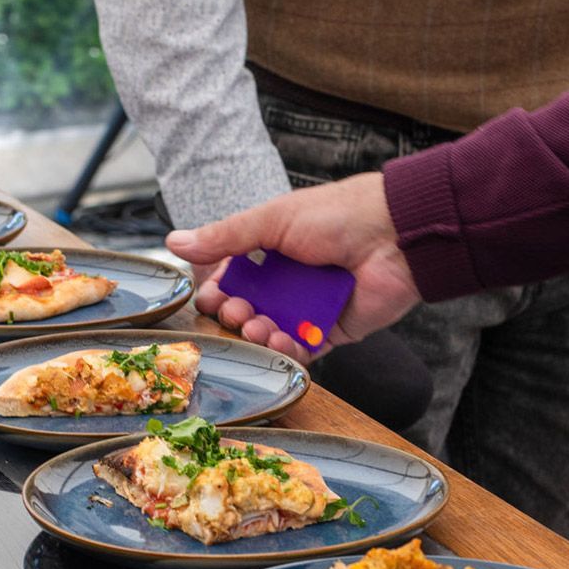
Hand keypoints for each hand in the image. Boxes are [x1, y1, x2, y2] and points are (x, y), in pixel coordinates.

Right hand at [167, 172, 420, 361]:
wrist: (395, 236)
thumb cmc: (337, 216)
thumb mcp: (272, 221)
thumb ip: (225, 237)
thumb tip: (174, 241)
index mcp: (273, 251)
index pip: (234, 277)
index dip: (220, 290)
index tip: (211, 297)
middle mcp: (289, 281)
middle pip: (250, 309)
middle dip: (237, 315)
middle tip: (237, 312)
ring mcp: (310, 308)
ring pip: (272, 332)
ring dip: (260, 334)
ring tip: (258, 327)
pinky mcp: (332, 331)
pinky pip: (303, 350)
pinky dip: (289, 351)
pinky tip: (282, 343)